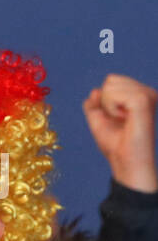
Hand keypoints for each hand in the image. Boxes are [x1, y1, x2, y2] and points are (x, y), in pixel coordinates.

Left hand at [83, 74, 157, 192]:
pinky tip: (124, 119)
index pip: (111, 80)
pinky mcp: (143, 100)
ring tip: (122, 120)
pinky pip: (114, 94)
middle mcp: (146, 92)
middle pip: (110, 80)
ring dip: (108, 106)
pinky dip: (111, 109)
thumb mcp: (99, 122)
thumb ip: (94, 105)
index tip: (115, 118)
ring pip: (111, 85)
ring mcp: (147, 95)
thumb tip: (95, 90)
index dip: (104, 100)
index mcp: (139, 94)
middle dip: (105, 102)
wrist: (125, 161)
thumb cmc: (115, 144)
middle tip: (118, 120)